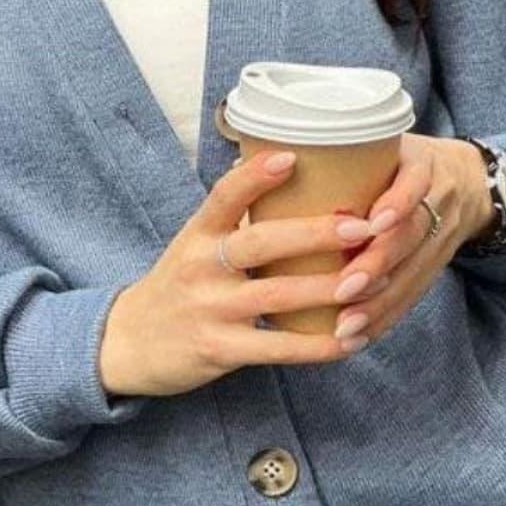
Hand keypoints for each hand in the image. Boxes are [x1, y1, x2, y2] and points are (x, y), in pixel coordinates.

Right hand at [99, 149, 391, 396]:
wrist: (129, 344)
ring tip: (376, 282)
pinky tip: (350, 340)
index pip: (224, 196)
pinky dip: (317, 346)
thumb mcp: (194, 244)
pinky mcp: (220, 349)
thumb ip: (235, 219)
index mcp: (198, 235)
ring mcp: (211, 309)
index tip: (292, 157)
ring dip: (331, 289)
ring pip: (279, 296)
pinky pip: (277, 347)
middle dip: (318, 233)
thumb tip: (286, 166)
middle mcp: (202, 267)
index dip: (255, 175)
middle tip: (366, 226)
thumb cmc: (178, 286)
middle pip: (263, 243)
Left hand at [328, 133, 496, 342]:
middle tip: (343, 288)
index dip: (397, 204)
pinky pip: (411, 298)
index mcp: (420, 163)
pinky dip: (384, 319)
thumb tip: (239, 163)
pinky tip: (357, 339)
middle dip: (377, 265)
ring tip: (345, 326)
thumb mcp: (376, 147)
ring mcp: (441, 237)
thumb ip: (324, 156)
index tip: (370, 223)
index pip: (415, 182)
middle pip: (412, 237)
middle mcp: (437, 200)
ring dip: (378, 304)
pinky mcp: (435, 267)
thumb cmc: (394, 162)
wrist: (462, 179)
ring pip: (412, 276)